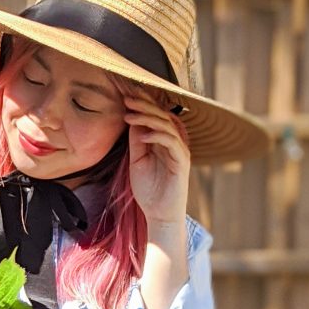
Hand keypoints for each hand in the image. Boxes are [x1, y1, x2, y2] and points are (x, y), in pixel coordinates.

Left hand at [124, 95, 190, 228]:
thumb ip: (136, 141)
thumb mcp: (137, 161)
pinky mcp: (182, 161)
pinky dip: (156, 136)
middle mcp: (174, 141)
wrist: (159, 214)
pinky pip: (171, 141)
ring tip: (129, 115)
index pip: (156, 115)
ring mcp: (180, 150)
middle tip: (127, 98)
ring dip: (148, 117)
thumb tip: (131, 118)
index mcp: (164, 140)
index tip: (125, 94)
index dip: (143, 102)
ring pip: (167, 124)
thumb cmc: (149, 190)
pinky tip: (142, 136)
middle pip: (162, 114)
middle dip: (144, 104)